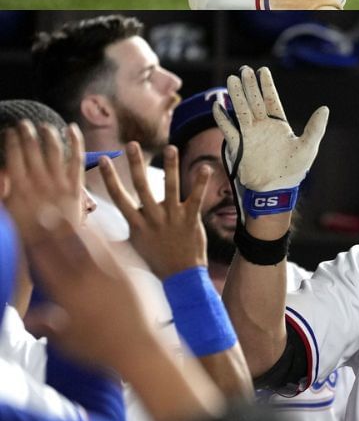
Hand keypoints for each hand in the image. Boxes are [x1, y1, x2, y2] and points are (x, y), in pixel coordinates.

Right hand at [0, 121, 87, 230]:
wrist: (56, 252)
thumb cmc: (29, 234)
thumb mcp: (9, 213)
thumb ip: (4, 192)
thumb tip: (4, 173)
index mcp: (18, 189)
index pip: (13, 157)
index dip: (12, 141)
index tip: (10, 131)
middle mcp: (38, 184)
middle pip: (31, 150)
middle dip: (27, 133)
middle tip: (24, 122)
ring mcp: (58, 184)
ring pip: (53, 151)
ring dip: (47, 135)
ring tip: (43, 125)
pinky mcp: (76, 187)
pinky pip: (77, 159)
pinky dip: (75, 142)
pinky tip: (72, 128)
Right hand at [14, 200, 160, 369]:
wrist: (140, 348)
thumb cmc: (101, 349)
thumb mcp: (67, 342)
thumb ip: (47, 326)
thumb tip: (28, 318)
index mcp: (67, 296)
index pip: (45, 263)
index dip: (34, 243)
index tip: (27, 229)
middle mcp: (86, 280)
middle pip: (64, 246)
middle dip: (51, 227)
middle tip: (42, 210)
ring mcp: (111, 273)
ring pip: (88, 241)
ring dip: (74, 225)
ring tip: (64, 210)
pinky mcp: (131, 271)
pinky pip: (113, 246)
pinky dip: (101, 233)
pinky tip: (96, 224)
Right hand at [98, 142, 211, 279]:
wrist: (180, 277)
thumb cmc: (155, 263)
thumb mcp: (130, 251)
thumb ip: (113, 240)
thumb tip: (90, 237)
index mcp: (135, 224)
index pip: (118, 196)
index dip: (109, 177)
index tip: (102, 158)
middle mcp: (152, 218)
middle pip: (141, 186)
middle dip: (136, 164)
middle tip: (132, 144)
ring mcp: (172, 217)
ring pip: (170, 187)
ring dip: (170, 166)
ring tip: (171, 147)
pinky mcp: (191, 218)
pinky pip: (196, 197)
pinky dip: (200, 182)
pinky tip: (205, 167)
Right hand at [210, 66, 328, 238]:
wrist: (275, 189)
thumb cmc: (294, 170)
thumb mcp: (308, 147)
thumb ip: (315, 128)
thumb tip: (325, 108)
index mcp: (279, 125)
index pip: (271, 100)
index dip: (266, 85)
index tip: (262, 70)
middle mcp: (263, 127)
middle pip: (254, 101)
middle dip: (249, 85)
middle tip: (243, 69)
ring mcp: (249, 135)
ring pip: (240, 110)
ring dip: (236, 95)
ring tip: (231, 79)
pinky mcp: (238, 146)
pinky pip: (228, 129)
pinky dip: (222, 118)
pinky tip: (217, 106)